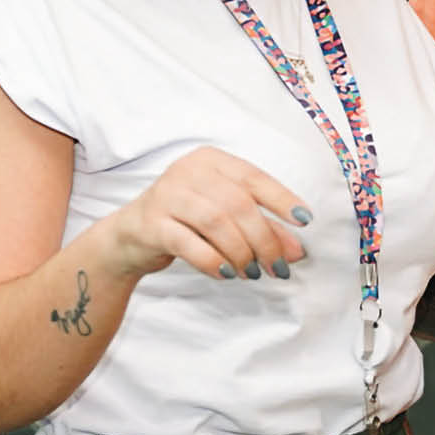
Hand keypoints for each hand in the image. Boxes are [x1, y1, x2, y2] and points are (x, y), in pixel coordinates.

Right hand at [103, 147, 311, 281]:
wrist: (129, 238)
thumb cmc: (187, 222)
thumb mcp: (227, 219)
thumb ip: (263, 229)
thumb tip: (297, 252)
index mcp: (211, 160)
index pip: (254, 177)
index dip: (282, 199)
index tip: (305, 221)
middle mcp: (187, 171)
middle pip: (238, 204)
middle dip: (264, 239)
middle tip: (277, 267)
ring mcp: (166, 195)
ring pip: (216, 222)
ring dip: (241, 252)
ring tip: (252, 273)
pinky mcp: (150, 223)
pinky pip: (188, 243)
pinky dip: (213, 261)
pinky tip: (227, 275)